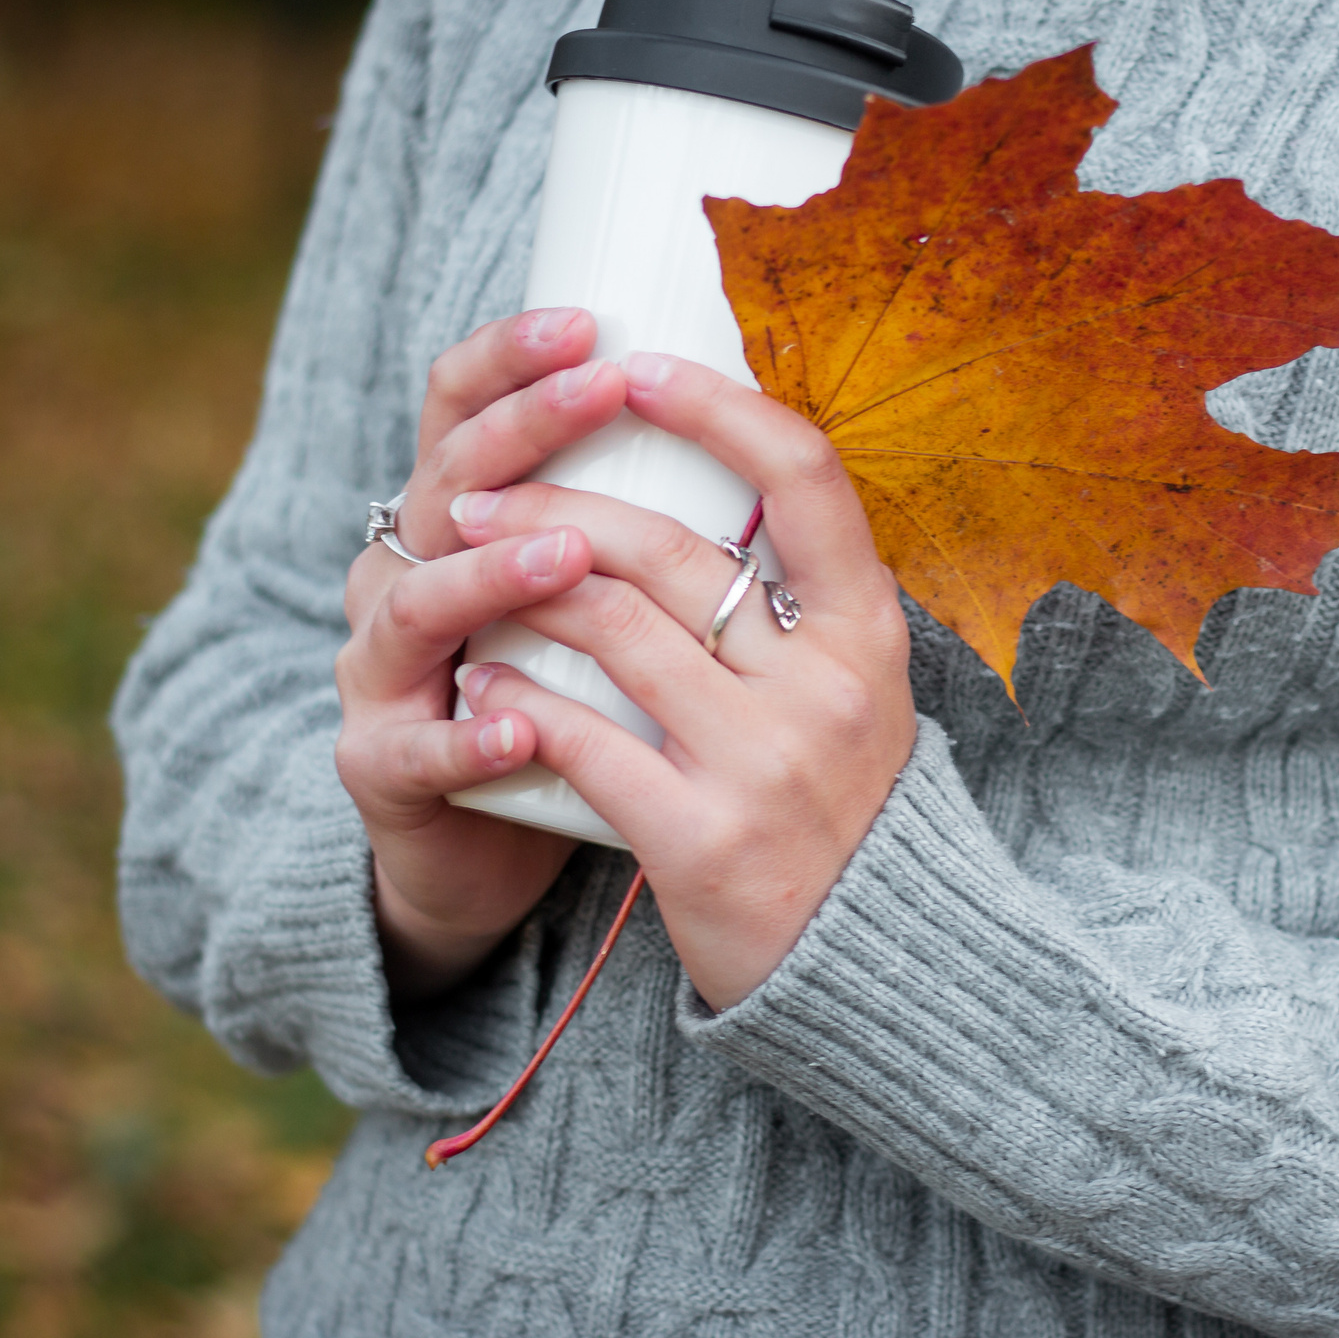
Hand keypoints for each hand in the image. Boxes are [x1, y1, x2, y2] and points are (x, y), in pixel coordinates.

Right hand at [333, 307, 627, 1000]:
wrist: (476, 849)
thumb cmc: (562, 701)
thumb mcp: (597, 600)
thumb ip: (640, 523)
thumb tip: (752, 423)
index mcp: (459, 521)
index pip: (463, 408)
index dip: (513, 358)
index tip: (590, 322)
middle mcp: (404, 576)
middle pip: (445, 480)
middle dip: (524, 429)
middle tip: (601, 390)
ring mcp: (382, 673)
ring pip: (415, 606)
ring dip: (493, 577)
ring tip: (566, 555)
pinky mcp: (380, 768)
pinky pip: (419, 749)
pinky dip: (468, 733)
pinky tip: (517, 722)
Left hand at [449, 351, 917, 1009]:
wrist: (876, 971)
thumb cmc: (848, 811)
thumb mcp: (862, 694)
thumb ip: (803, 608)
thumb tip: (726, 488)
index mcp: (871, 634)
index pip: (807, 476)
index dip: (718, 405)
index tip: (640, 366)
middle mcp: (826, 687)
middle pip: (673, 547)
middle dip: (558, 503)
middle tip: (480, 490)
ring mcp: (763, 763)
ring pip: (612, 629)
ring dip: (518, 588)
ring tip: (462, 568)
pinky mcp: (698, 839)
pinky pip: (579, 741)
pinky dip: (516, 701)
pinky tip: (482, 684)